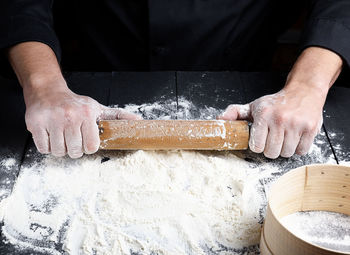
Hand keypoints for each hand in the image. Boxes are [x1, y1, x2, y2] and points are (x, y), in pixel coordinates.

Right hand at [23, 79, 140, 157]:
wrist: (48, 91)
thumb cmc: (75, 103)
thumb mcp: (98, 108)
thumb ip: (118, 117)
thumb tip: (138, 121)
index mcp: (87, 114)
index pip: (91, 147)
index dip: (88, 147)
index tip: (85, 141)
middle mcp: (70, 116)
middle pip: (74, 151)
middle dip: (74, 149)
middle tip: (72, 138)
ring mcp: (51, 120)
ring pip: (58, 152)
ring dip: (60, 148)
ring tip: (62, 136)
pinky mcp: (35, 124)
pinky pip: (43, 148)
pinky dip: (47, 146)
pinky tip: (51, 135)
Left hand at [218, 85, 324, 157]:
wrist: (304, 91)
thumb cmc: (276, 102)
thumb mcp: (254, 106)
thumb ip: (235, 113)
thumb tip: (219, 120)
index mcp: (264, 115)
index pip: (256, 146)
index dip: (258, 145)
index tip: (260, 139)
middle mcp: (280, 120)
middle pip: (271, 152)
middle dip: (270, 149)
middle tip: (272, 139)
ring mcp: (297, 125)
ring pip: (286, 153)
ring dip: (284, 149)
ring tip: (283, 138)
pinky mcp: (311, 129)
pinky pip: (301, 151)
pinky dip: (297, 148)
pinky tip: (294, 138)